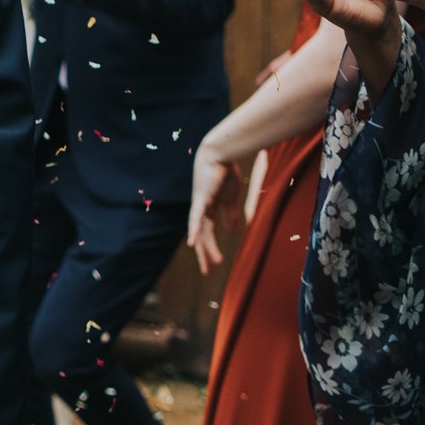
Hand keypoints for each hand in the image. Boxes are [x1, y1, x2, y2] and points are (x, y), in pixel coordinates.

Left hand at [186, 142, 246, 271]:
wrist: (220, 153)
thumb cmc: (225, 172)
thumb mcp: (231, 197)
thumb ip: (230, 213)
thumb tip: (231, 231)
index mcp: (209, 209)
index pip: (208, 232)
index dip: (210, 247)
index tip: (213, 262)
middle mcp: (201, 209)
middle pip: (202, 236)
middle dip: (205, 253)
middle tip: (207, 272)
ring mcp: (200, 204)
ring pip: (202, 232)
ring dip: (207, 248)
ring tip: (211, 264)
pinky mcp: (202, 198)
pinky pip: (197, 218)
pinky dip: (195, 231)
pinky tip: (192, 244)